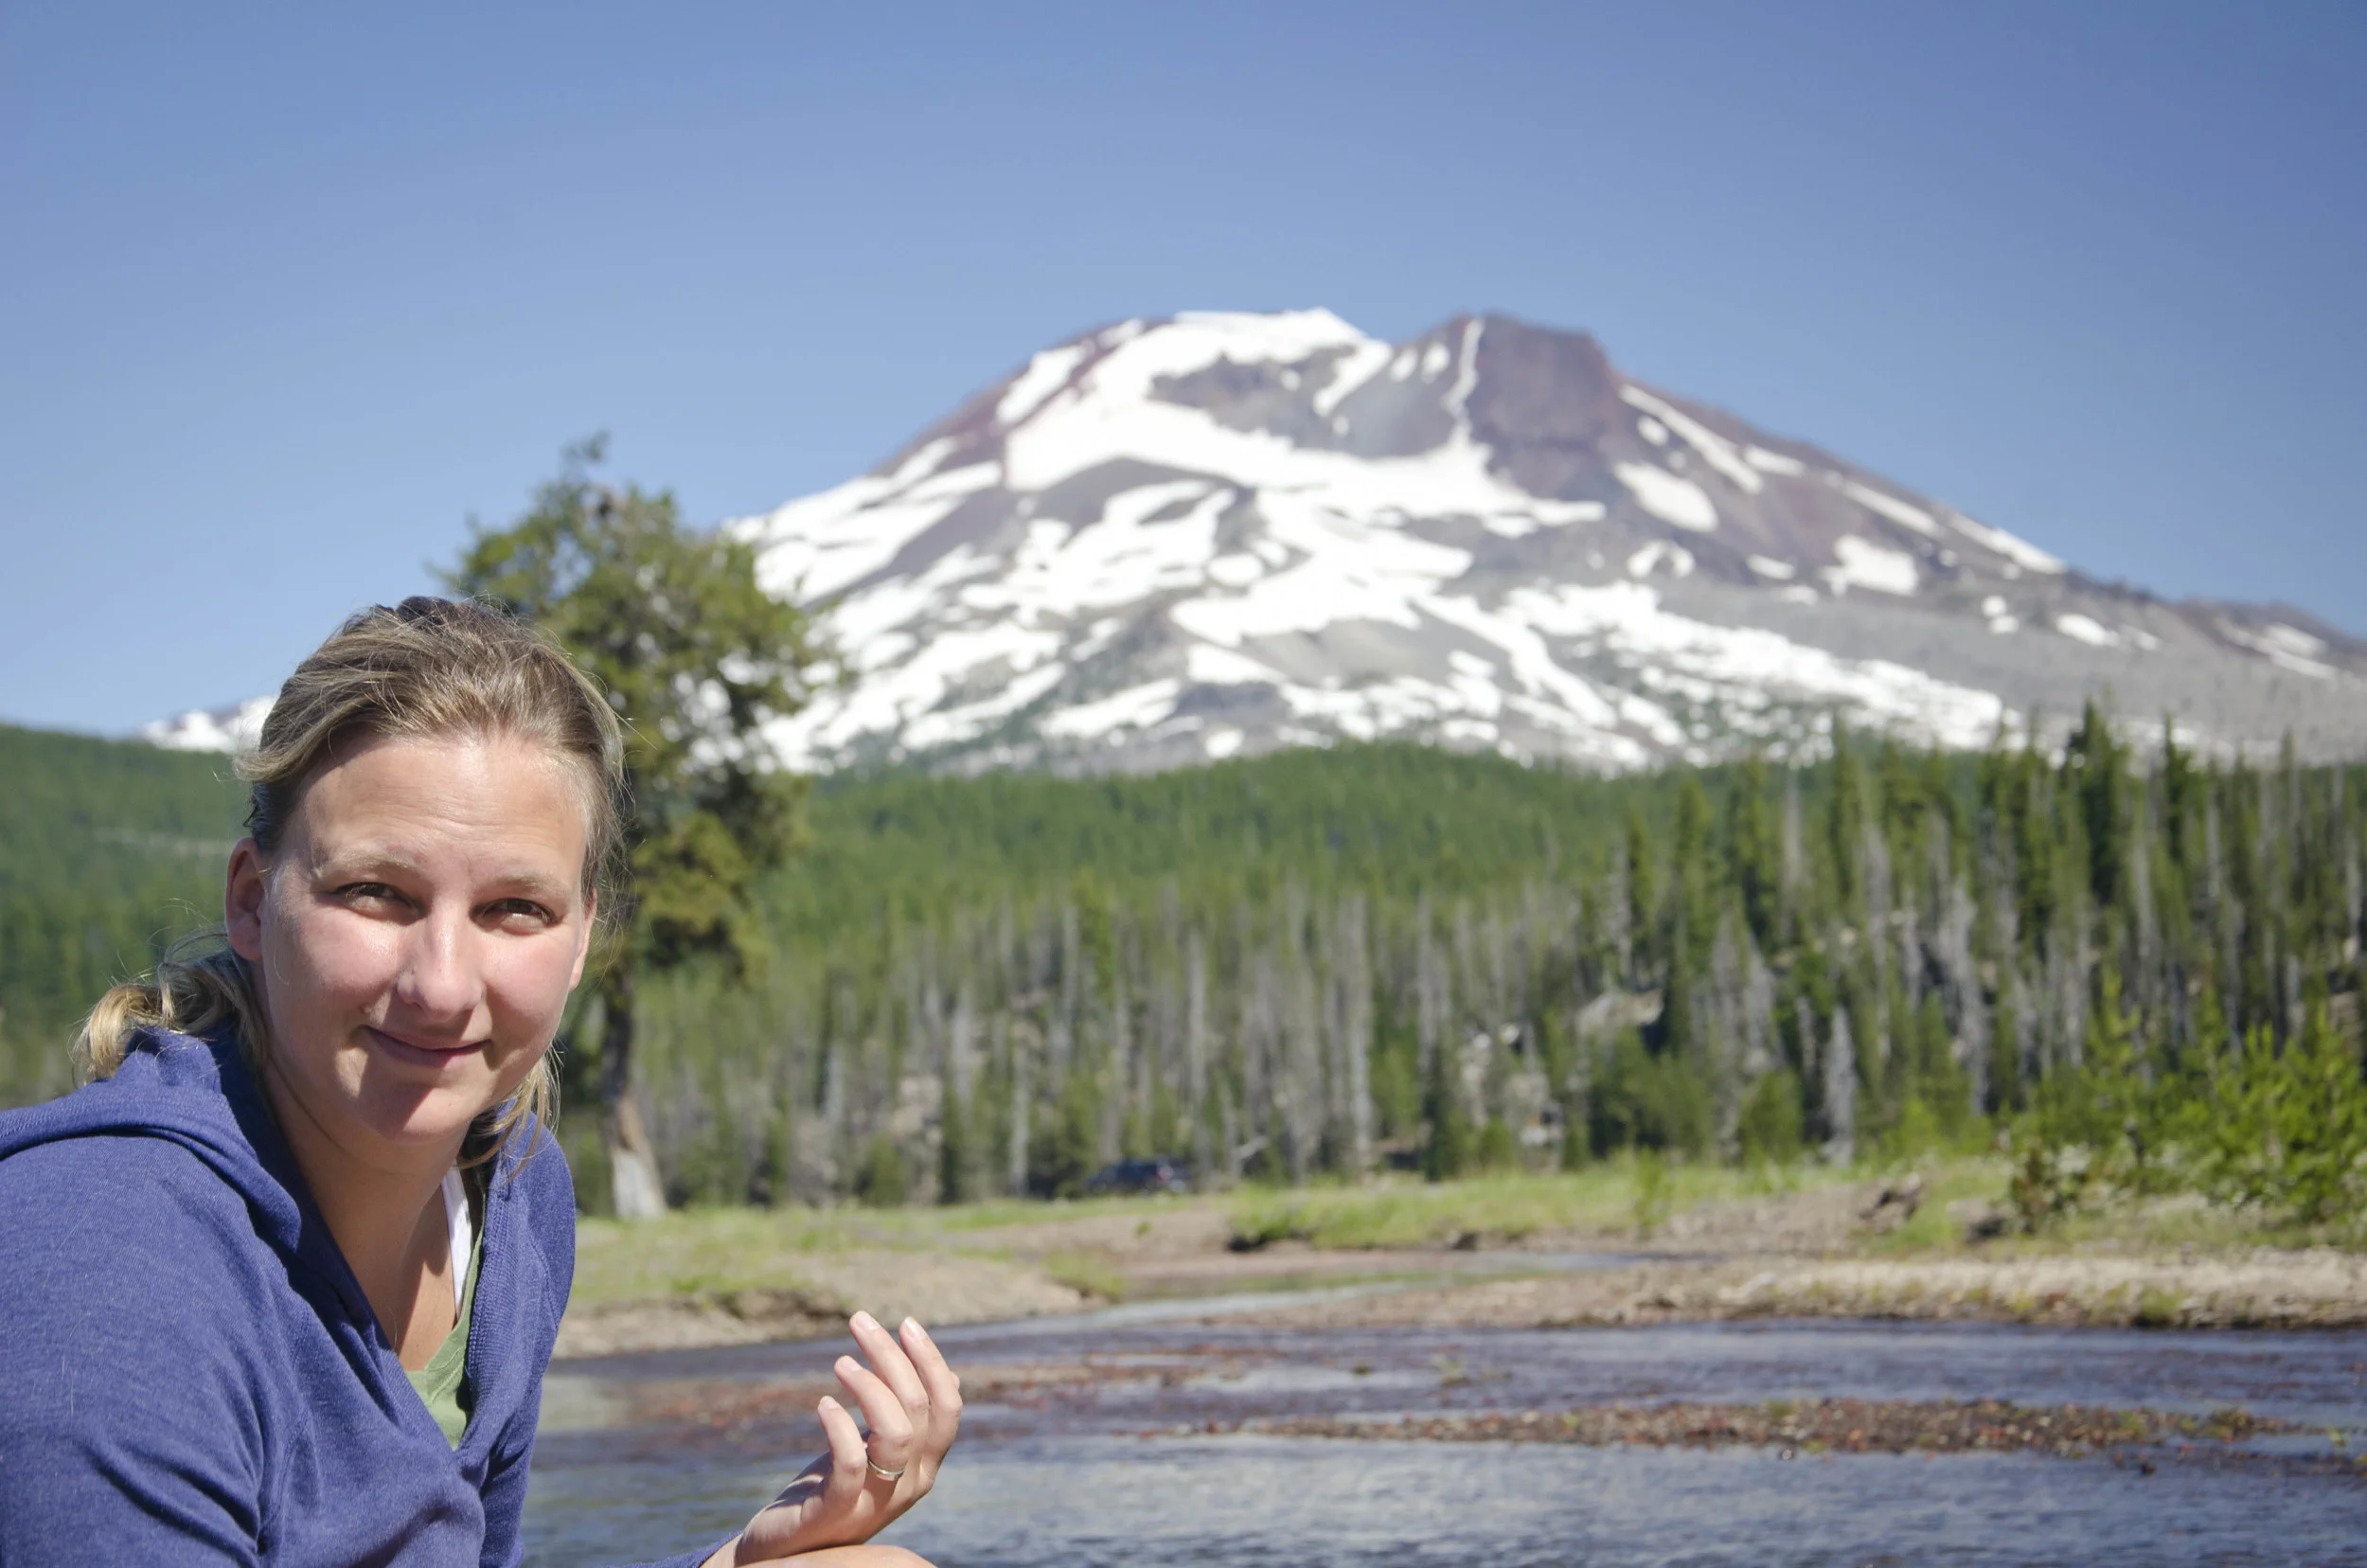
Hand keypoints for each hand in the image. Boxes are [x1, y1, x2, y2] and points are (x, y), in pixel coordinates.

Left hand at [707, 1313, 962, 1566]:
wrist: (789, 1549)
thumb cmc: (834, 1491)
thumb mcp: (878, 1451)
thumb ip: (910, 1419)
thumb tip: (953, 1378)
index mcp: (926, 1464)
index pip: (948, 1406)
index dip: (932, 1362)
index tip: (905, 1324)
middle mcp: (911, 1483)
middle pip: (918, 1408)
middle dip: (891, 1356)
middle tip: (859, 1323)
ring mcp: (878, 1500)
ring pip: (896, 1432)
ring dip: (870, 1385)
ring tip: (841, 1362)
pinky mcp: (839, 1513)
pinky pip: (851, 1466)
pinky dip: (840, 1428)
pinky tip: (824, 1404)